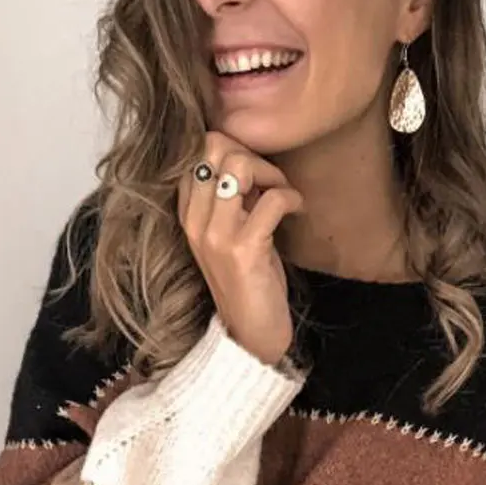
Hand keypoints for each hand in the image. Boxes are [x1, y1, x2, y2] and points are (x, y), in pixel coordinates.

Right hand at [177, 131, 304, 365]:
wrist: (250, 337)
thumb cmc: (247, 284)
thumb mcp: (230, 236)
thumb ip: (231, 201)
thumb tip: (250, 164)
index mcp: (187, 216)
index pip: (196, 152)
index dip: (232, 149)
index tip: (256, 176)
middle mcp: (194, 222)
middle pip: (214, 147)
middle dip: (252, 154)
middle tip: (273, 182)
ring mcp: (216, 236)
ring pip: (238, 165)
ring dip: (272, 173)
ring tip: (284, 195)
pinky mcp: (243, 250)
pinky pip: (271, 199)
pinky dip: (291, 198)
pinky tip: (298, 212)